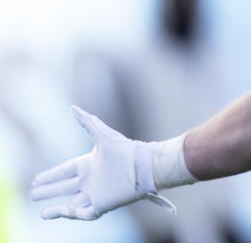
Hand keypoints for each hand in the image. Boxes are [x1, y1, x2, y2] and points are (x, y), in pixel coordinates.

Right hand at [30, 106, 174, 219]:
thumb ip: (87, 122)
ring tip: (43, 213)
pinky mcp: (103, 205)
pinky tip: (64, 211)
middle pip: (64, 189)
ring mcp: (96, 194)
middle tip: (33, 194)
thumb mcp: (103, 136)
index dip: (50, 176)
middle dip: (49, 192)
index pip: (64, 172)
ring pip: (71, 204)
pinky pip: (84, 213)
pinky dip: (73, 214)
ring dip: (57, 210)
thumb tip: (73, 108)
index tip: (36, 180)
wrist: (144, 167)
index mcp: (88, 164)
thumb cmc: (126, 150)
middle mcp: (90, 180)